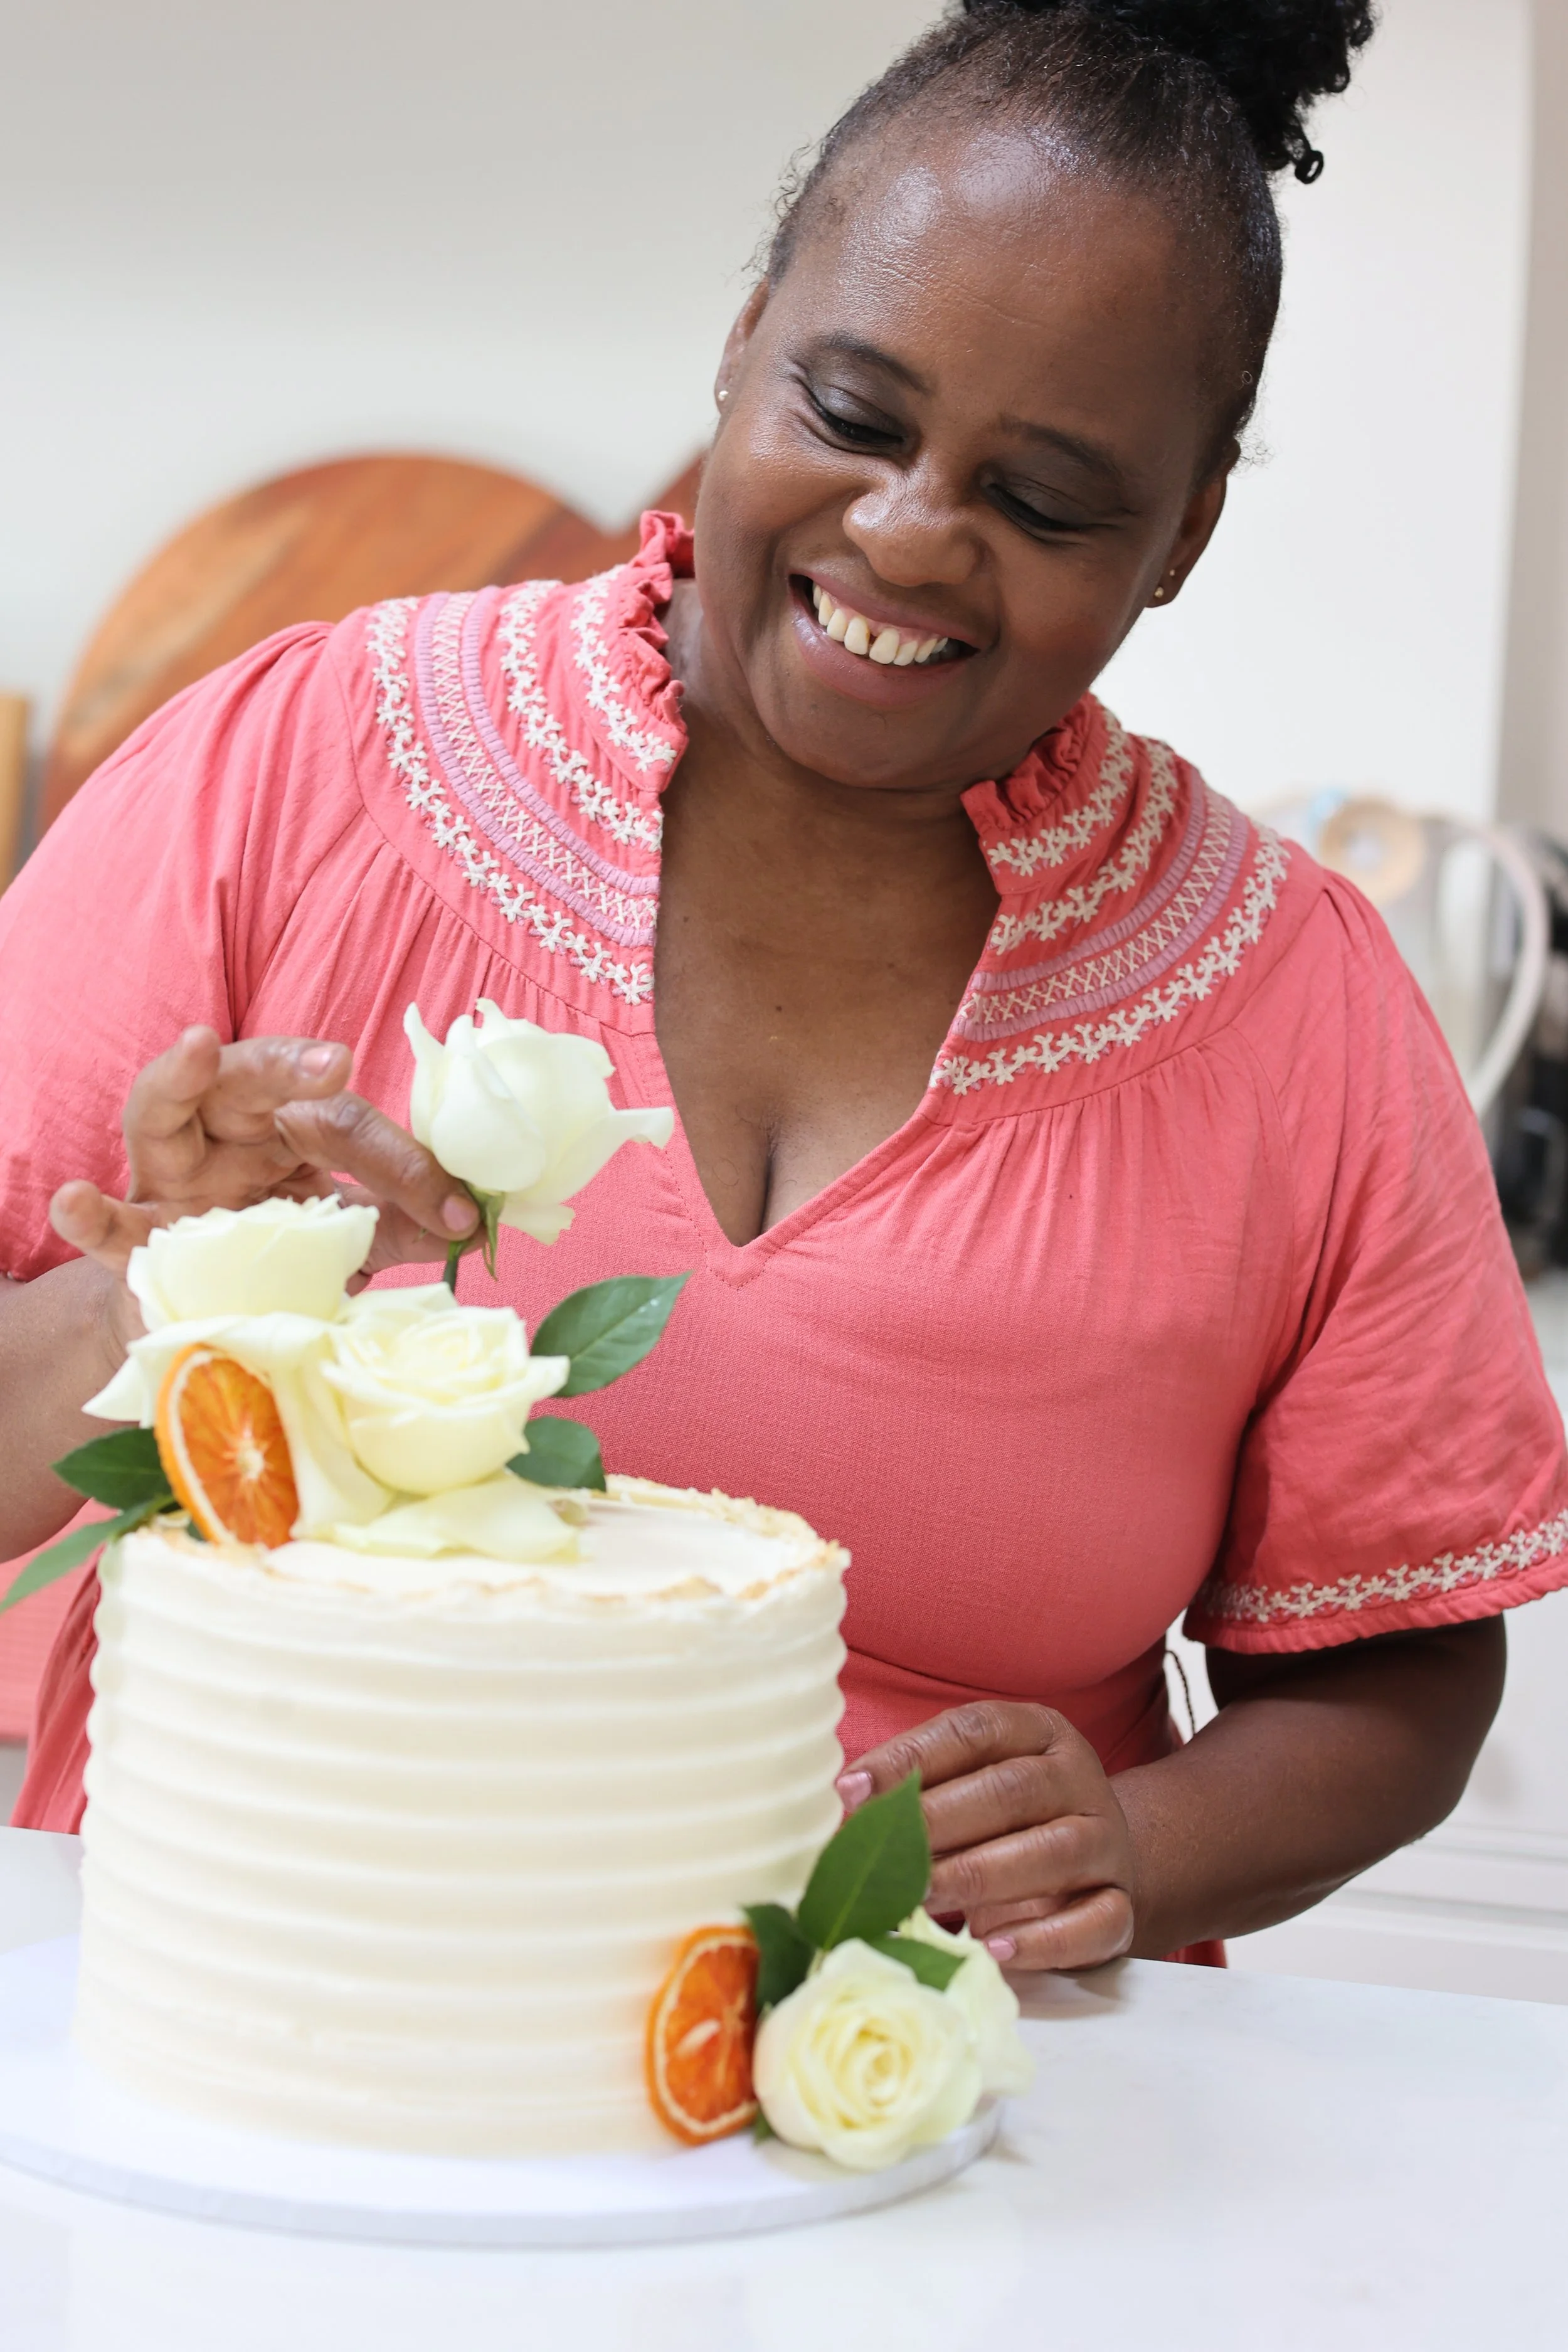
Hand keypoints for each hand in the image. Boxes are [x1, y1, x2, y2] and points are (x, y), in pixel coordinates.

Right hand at [49, 1026, 478, 1351]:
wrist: (214, 1314)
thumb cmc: (287, 1251)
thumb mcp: (351, 1235)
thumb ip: (401, 1224)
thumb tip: (472, 1224)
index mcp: (290, 1124)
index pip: (344, 1122)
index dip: (402, 1164)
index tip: (456, 1204)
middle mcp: (227, 1132)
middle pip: (248, 1077)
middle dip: (285, 1064)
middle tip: (332, 1063)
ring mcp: (172, 1177)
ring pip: (160, 1111)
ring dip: (177, 1077)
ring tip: (195, 1047)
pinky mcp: (136, 1236)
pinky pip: (108, 1221)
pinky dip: (88, 1213)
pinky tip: (73, 1199)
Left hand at [839, 1702, 1138, 1972]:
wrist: (1103, 1862)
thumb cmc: (1012, 1820)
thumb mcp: (973, 1785)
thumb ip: (921, 1787)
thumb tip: (846, 1804)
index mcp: (1039, 1732)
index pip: (975, 1731)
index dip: (911, 1757)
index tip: (850, 1790)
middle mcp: (1078, 1779)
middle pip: (1013, 1790)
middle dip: (941, 1820)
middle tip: (885, 1852)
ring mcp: (1106, 1842)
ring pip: (1054, 1851)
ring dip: (981, 1876)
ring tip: (924, 1896)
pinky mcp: (1121, 1906)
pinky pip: (1093, 1921)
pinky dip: (1044, 1940)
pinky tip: (995, 1949)